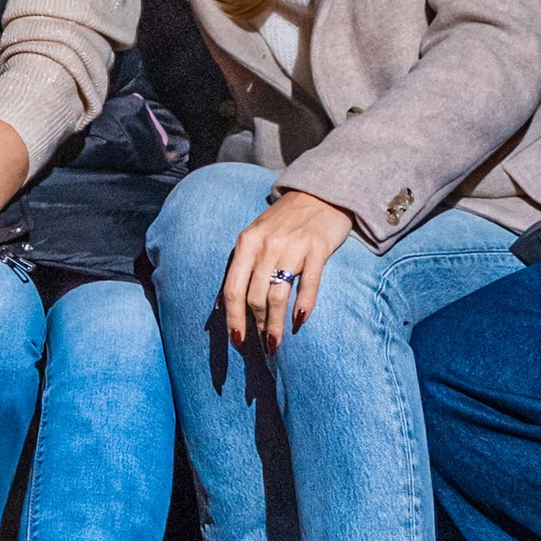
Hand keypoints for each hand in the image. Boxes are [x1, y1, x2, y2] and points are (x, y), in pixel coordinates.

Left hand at [221, 189, 356, 344]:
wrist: (319, 193)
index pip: (233, 290)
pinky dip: (304, 305)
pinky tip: (299, 322)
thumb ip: (239, 266)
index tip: (237, 341)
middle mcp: (266, 246)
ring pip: (278, 296)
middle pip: (255, 297)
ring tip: (275, 343)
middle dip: (257, 327)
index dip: (233, 319)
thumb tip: (221, 303)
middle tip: (262, 346)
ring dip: (275, 325)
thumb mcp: (254, 236)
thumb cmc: (284, 221)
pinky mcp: (317, 249)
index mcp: (246, 243)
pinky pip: (309, 284)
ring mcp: (293, 247)